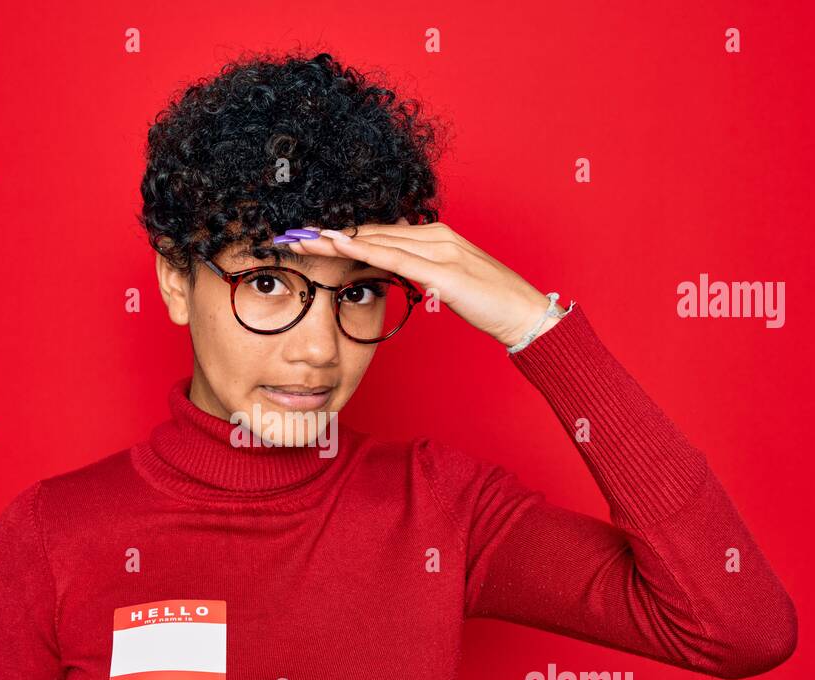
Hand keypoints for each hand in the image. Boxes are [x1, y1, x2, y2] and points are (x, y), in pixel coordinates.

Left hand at [292, 219, 558, 347]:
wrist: (525, 314)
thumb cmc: (490, 303)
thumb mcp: (446, 284)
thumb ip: (418, 272)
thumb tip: (386, 271)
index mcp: (434, 236)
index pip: (378, 232)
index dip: (342, 234)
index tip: (308, 237)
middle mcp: (434, 235)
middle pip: (370, 231)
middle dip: (328, 233)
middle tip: (290, 233)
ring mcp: (439, 250)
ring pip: (376, 239)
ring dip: (334, 238)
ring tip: (300, 238)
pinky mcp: (442, 271)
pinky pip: (394, 258)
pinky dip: (362, 251)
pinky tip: (337, 246)